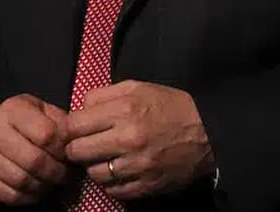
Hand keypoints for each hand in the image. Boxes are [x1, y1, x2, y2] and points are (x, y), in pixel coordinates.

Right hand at [0, 94, 72, 205]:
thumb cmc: (26, 122)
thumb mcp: (43, 112)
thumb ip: (61, 123)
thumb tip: (77, 144)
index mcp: (13, 109)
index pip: (47, 134)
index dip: (63, 149)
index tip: (71, 155)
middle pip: (34, 161)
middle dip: (57, 172)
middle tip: (67, 175)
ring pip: (22, 181)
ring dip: (44, 186)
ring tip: (53, 182)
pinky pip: (10, 195)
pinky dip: (29, 197)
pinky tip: (38, 189)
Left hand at [63, 80, 214, 200]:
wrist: (208, 133)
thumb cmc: (170, 107)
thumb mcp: (139, 88)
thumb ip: (104, 94)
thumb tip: (79, 108)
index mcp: (124, 110)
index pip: (74, 125)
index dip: (71, 128)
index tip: (76, 130)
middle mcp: (128, 139)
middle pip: (77, 152)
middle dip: (77, 148)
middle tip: (87, 145)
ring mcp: (137, 165)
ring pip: (93, 174)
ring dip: (95, 167)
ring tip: (105, 158)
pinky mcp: (145, 186)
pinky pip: (113, 190)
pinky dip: (112, 182)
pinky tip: (119, 171)